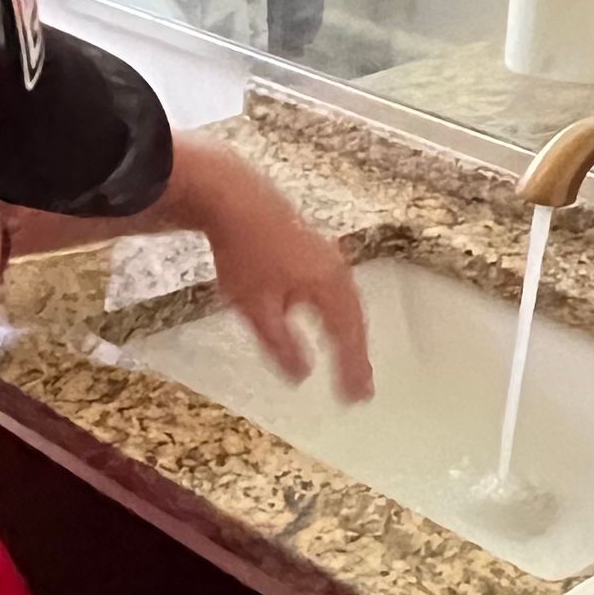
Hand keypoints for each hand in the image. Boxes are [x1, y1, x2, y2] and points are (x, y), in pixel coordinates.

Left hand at [203, 180, 374, 403]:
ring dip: (350, 334)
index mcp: (329, 287)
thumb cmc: (245, 251)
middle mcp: (336, 270)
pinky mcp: (312, 246)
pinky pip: (336, 287)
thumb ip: (281, 344)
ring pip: (347, 303)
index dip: (352, 370)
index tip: (355, 398)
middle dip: (356, 355)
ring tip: (350, 359)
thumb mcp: (257, 308)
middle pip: (355, 321)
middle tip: (360, 387)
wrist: (233, 196)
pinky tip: (328, 318)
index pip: (347, 339)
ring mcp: (326, 255)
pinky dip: (339, 311)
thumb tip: (301, 374)